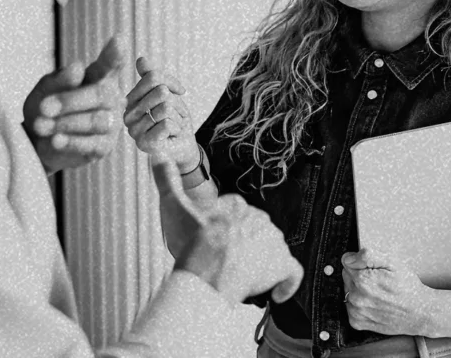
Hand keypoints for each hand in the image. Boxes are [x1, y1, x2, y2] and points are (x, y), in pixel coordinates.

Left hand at [23, 36, 127, 173]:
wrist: (36, 142)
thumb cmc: (45, 108)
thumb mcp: (45, 89)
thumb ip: (60, 80)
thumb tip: (77, 68)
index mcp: (99, 77)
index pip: (110, 64)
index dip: (115, 54)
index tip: (119, 40)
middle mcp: (111, 98)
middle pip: (101, 94)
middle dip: (70, 101)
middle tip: (44, 107)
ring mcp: (111, 123)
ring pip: (97, 120)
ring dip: (66, 123)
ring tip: (41, 125)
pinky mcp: (104, 146)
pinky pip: (92, 143)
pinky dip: (72, 141)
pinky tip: (55, 140)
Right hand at [123, 56, 197, 170]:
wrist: (182, 143)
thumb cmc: (174, 117)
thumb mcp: (168, 93)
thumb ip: (153, 76)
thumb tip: (140, 59)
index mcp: (130, 100)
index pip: (153, 77)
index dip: (172, 83)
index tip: (179, 93)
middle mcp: (127, 115)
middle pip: (160, 91)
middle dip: (176, 103)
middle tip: (175, 115)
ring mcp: (134, 130)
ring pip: (165, 108)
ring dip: (177, 117)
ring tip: (173, 126)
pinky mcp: (144, 144)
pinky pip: (167, 124)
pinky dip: (177, 128)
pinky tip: (171, 136)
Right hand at [164, 160, 302, 303]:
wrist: (209, 270)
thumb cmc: (192, 243)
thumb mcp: (173, 206)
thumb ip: (166, 180)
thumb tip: (158, 156)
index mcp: (237, 206)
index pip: (236, 214)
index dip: (225, 230)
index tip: (215, 243)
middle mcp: (259, 219)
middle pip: (254, 233)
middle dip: (243, 248)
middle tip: (224, 265)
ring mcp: (273, 241)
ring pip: (272, 251)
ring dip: (261, 265)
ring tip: (241, 280)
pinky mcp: (282, 264)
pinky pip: (292, 273)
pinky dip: (287, 283)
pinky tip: (276, 294)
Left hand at [341, 249, 432, 336]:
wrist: (419, 312)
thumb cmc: (407, 286)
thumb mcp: (392, 262)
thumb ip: (367, 255)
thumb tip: (347, 258)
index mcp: (362, 279)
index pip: (347, 262)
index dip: (361, 263)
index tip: (374, 269)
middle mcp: (356, 297)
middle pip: (346, 276)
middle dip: (359, 276)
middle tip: (378, 281)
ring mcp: (356, 311)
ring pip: (348, 292)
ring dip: (358, 291)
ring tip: (378, 293)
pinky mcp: (357, 322)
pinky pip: (350, 307)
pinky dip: (359, 305)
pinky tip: (374, 304)